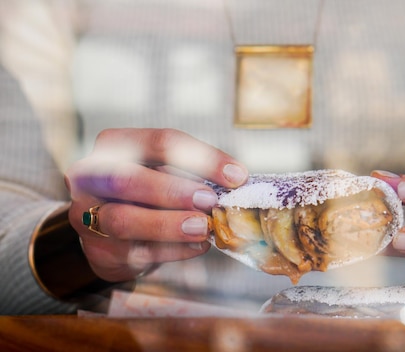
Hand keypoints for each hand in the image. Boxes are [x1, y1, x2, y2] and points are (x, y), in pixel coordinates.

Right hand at [65, 128, 248, 281]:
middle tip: (208, 201)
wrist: (108, 231)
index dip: (202, 158)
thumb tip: (236, 179)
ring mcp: (87, 215)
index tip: (236, 176)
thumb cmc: (144, 193)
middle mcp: (90, 177)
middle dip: (173, 191)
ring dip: (169, 224)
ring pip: (123, 220)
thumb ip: (191, 173)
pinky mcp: (97, 250)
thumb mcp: (163, 172)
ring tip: (204, 227)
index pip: (159, 143)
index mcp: (113, 145)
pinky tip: (197, 246)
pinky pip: (134, 252)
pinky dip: (171, 251)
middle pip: (128, 179)